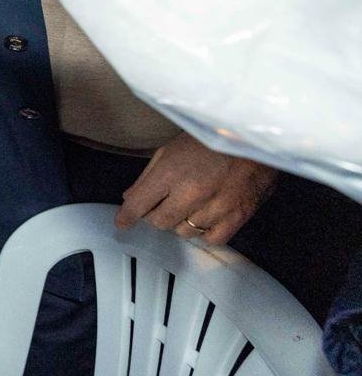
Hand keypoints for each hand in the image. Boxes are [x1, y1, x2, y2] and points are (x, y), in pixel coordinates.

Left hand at [115, 132, 277, 245]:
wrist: (254, 137)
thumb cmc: (211, 138)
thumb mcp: (172, 149)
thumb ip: (149, 176)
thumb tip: (131, 198)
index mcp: (171, 173)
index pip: (139, 204)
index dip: (126, 216)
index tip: (122, 222)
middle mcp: (192, 193)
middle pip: (160, 222)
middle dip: (155, 216)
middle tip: (160, 205)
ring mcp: (216, 207)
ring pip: (184, 232)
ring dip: (180, 223)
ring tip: (187, 206)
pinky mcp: (238, 216)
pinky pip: (212, 238)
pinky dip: (205, 232)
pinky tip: (205, 219)